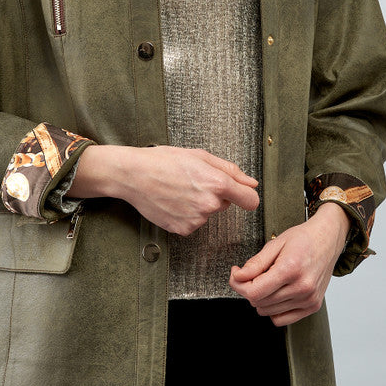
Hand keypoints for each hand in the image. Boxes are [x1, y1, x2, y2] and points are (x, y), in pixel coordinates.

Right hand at [68, 144, 258, 235]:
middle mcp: (209, 204)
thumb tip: (251, 183)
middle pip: (225, 204)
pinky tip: (172, 201)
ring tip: (178, 190)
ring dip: (198, 204)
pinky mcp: (183, 229)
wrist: (134, 175)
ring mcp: (196, 219)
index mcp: (217, 183)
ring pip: (208, 213)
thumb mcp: (200, 156)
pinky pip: (193, 223)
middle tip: (192, 181)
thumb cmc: (164, 161)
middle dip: (214, 194)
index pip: (251, 200)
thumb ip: (230, 170)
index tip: (243, 195)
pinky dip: (186, 214)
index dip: (247, 196)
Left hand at [229, 204, 350, 325]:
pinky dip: (273, 310)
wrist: (328, 239)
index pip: (254, 292)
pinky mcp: (313, 306)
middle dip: (248, 288)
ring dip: (261, 298)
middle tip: (250, 274)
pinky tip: (276, 293)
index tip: (236, 274)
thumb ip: (255, 263)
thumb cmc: (303, 239)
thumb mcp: (275, 244)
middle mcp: (302, 287)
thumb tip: (238, 278)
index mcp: (290, 269)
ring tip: (267, 281)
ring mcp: (309, 299)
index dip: (238, 284)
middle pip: (258, 302)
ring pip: (267, 312)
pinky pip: (282, 320)